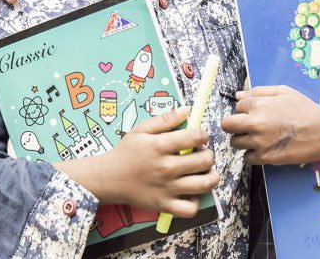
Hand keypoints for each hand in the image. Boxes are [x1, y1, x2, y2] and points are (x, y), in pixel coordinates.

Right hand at [75, 107, 219, 216]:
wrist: (108, 178)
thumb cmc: (126, 152)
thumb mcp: (142, 129)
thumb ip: (165, 119)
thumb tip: (187, 110)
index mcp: (160, 146)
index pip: (195, 138)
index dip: (203, 135)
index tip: (200, 137)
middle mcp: (166, 168)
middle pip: (204, 161)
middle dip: (209, 154)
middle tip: (203, 154)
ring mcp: (166, 189)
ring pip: (203, 185)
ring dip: (211, 177)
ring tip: (206, 172)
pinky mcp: (164, 206)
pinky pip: (190, 209)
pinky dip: (196, 202)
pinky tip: (192, 192)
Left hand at [222, 86, 319, 165]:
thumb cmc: (304, 108)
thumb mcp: (283, 91)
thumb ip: (259, 91)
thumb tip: (238, 95)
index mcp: (259, 104)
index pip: (237, 106)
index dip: (245, 110)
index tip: (254, 113)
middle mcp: (255, 123)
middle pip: (227, 125)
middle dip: (234, 125)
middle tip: (246, 127)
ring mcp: (259, 142)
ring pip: (235, 143)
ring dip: (243, 140)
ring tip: (257, 138)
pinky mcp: (265, 158)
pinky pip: (246, 158)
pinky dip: (252, 155)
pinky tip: (263, 149)